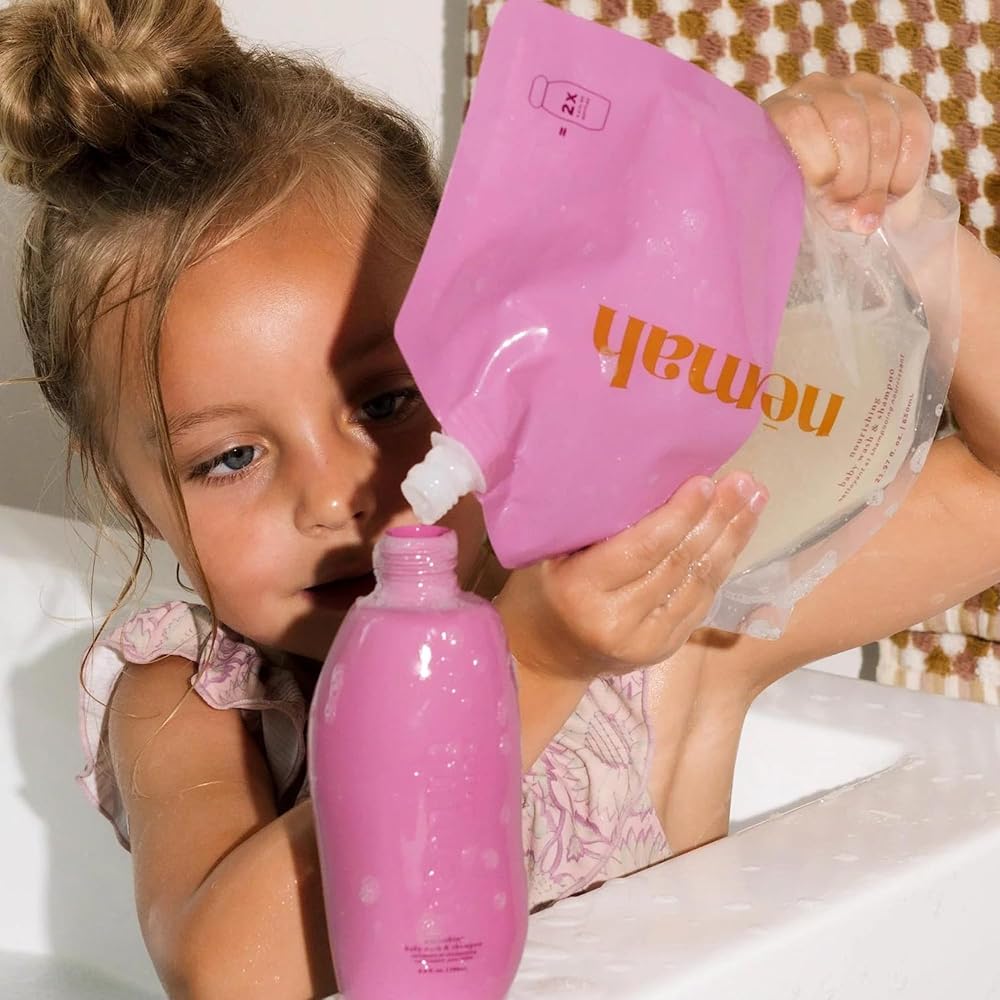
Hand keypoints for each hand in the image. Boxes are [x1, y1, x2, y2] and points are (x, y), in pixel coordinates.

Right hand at [494, 472, 766, 681]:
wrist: (542, 656)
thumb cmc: (542, 589)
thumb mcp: (551, 553)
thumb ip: (594, 526)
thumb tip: (652, 477)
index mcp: (582, 590)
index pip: (643, 548)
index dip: (680, 515)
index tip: (707, 481)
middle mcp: (617, 621)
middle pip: (679, 563)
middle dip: (718, 519)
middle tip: (745, 482)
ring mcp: (645, 642)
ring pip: (698, 583)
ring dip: (731, 539)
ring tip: (754, 500)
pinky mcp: (664, 650)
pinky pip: (700, 601)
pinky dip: (721, 565)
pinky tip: (737, 534)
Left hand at [763, 72, 931, 234]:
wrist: (852, 195)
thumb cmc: (812, 199)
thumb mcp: (803, 207)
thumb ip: (823, 208)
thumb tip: (865, 220)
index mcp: (781, 112)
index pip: (800, 122)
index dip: (817, 165)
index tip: (823, 197)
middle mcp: (821, 90)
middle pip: (846, 126)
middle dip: (852, 179)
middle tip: (850, 210)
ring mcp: (862, 89)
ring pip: (881, 128)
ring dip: (879, 179)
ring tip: (869, 207)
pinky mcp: (902, 99)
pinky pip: (913, 130)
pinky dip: (906, 170)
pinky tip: (894, 192)